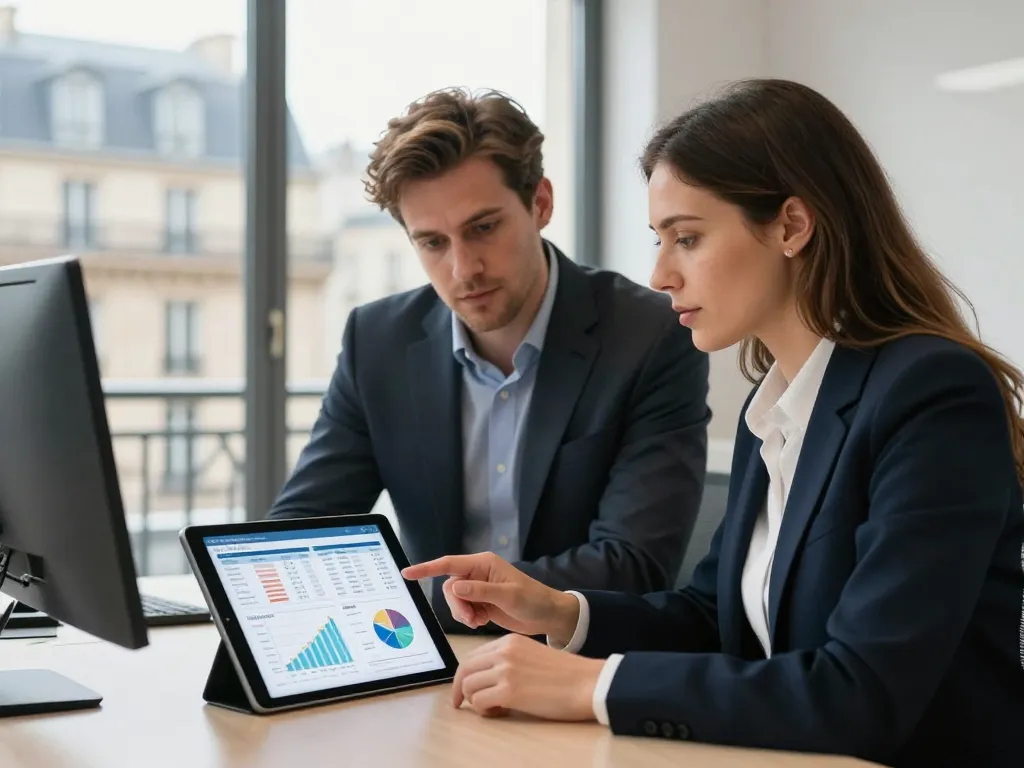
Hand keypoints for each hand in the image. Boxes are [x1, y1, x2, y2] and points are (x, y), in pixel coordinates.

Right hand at [401, 552, 579, 641]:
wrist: (548, 616)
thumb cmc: (534, 600)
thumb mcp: (508, 595)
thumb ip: (480, 591)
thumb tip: (455, 586)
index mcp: (483, 564)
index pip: (449, 564)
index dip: (427, 568)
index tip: (407, 573)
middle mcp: (478, 573)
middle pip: (450, 587)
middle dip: (456, 605)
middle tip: (470, 618)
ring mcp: (479, 588)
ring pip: (455, 600)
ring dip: (462, 613)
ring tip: (478, 621)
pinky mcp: (481, 602)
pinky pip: (463, 610)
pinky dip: (468, 618)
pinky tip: (481, 622)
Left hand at [452, 633, 603, 720]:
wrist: (587, 683)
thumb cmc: (566, 674)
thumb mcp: (532, 655)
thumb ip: (509, 660)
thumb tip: (488, 679)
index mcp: (509, 641)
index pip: (473, 655)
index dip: (464, 674)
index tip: (463, 688)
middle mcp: (504, 652)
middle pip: (465, 669)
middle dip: (459, 688)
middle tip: (460, 703)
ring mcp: (505, 670)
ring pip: (469, 686)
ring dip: (476, 701)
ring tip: (493, 708)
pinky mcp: (509, 691)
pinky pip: (479, 702)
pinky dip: (484, 711)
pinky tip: (500, 711)